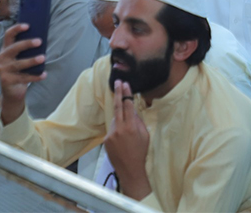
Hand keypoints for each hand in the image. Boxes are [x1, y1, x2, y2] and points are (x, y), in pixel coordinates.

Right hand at [0, 23, 45, 124]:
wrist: (12, 92)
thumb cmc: (19, 71)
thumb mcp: (21, 58)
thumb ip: (27, 49)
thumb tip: (42, 38)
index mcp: (5, 49)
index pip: (8, 36)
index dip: (16, 29)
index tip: (28, 25)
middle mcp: (1, 58)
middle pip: (13, 48)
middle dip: (26, 44)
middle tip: (39, 41)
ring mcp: (3, 70)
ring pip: (18, 64)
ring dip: (31, 60)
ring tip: (43, 58)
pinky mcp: (6, 80)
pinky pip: (23, 77)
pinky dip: (35, 76)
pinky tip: (44, 74)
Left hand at [104, 80, 151, 200]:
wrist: (130, 169)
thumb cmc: (141, 152)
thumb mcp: (145, 135)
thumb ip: (138, 121)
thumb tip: (133, 111)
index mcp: (131, 126)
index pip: (128, 105)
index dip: (126, 93)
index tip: (125, 84)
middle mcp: (119, 128)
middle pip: (117, 106)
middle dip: (118, 93)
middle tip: (118, 81)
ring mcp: (111, 134)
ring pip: (115, 119)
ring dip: (119, 117)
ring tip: (125, 124)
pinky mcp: (106, 140)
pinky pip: (112, 129)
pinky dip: (117, 130)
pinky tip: (123, 139)